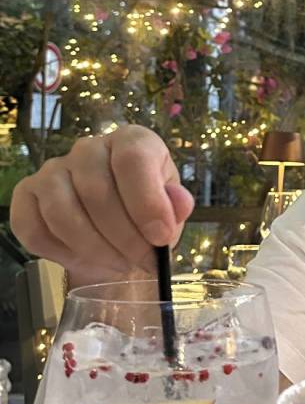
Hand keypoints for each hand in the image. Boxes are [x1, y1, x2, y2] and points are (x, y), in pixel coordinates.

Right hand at [10, 125, 193, 285]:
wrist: (114, 227)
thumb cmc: (147, 211)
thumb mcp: (171, 208)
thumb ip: (177, 206)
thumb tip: (179, 203)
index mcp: (132, 140)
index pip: (132, 159)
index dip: (147, 202)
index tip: (161, 238)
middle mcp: (89, 148)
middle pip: (97, 191)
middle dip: (125, 237)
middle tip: (143, 262)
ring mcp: (53, 169)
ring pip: (63, 213)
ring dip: (94, 249)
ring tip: (119, 263)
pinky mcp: (26, 194)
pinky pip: (33, 229)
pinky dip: (60, 253)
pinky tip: (84, 259)